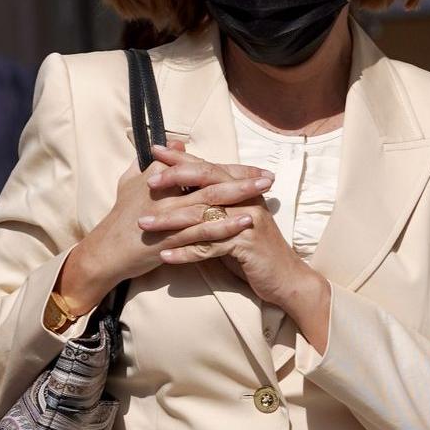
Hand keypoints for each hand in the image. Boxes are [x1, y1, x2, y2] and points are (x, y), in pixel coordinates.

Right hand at [58, 142, 271, 314]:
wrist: (105, 252)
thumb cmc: (119, 217)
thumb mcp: (131, 182)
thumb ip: (154, 163)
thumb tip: (177, 144)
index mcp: (156, 177)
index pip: (198, 167)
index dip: (227, 167)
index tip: (252, 168)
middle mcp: (163, 193)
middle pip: (208, 181)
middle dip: (241, 178)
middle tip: (268, 176)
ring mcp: (166, 216)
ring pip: (208, 203)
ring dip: (239, 197)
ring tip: (264, 194)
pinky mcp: (169, 238)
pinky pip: (201, 230)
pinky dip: (224, 224)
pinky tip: (245, 221)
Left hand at [147, 146, 330, 349]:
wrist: (285, 278)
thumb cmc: (251, 248)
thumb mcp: (232, 220)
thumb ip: (212, 202)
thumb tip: (181, 187)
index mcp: (241, 188)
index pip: (207, 166)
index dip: (181, 158)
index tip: (153, 150)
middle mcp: (246, 199)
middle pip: (207, 182)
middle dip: (174, 180)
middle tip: (147, 183)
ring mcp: (248, 221)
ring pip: (203, 216)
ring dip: (170, 221)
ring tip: (143, 224)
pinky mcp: (246, 245)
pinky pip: (209, 247)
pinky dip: (185, 252)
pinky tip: (164, 255)